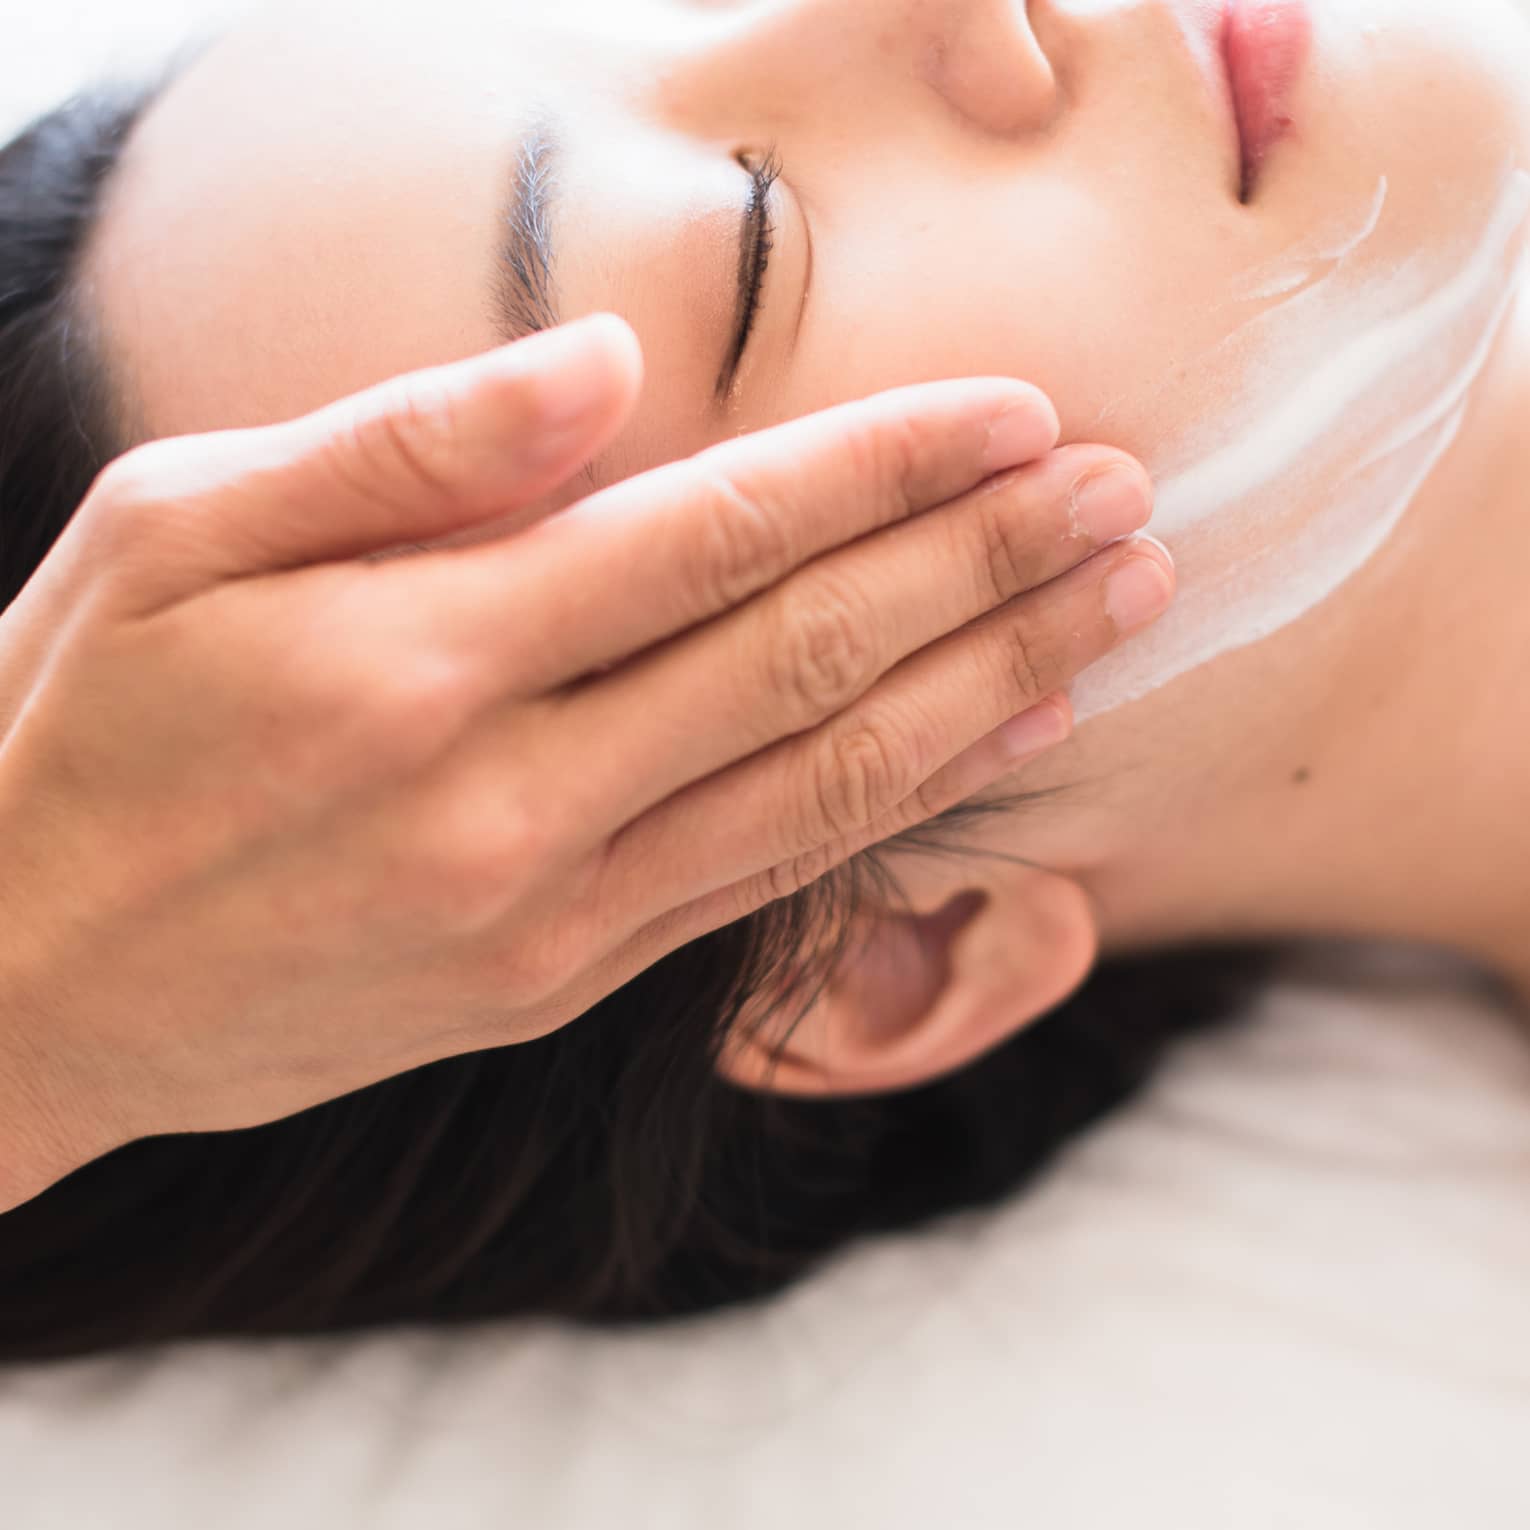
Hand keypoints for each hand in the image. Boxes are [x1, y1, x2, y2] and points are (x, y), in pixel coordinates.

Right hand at [0, 314, 1171, 1209]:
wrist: (26, 985)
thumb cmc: (84, 727)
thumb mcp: (179, 532)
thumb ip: (405, 446)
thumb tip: (604, 368)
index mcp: (422, 653)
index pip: (717, 533)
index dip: (887, 468)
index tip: (1021, 418)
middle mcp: (513, 794)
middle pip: (809, 654)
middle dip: (987, 565)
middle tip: (1128, 501)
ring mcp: (551, 910)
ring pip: (824, 779)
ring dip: (989, 684)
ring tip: (1117, 610)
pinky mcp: (561, 982)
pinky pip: (770, 881)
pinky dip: (899, 803)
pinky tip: (996, 744)